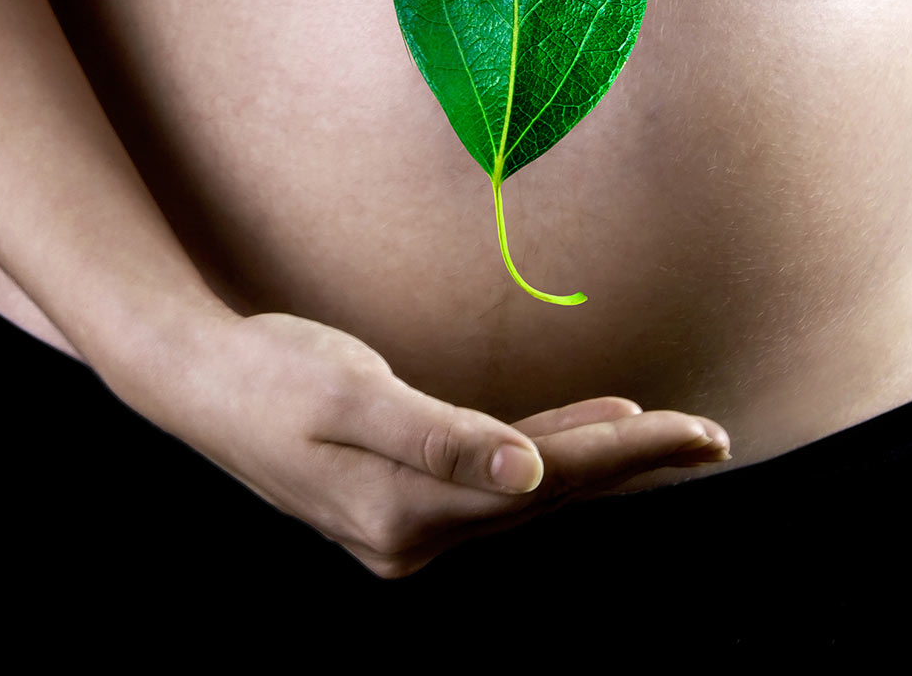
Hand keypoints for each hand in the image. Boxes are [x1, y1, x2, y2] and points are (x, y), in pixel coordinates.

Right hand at [126, 309, 729, 579]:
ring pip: (524, 492)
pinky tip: (578, 435)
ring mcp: (407, 525)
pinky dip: (540, 456)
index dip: (625, 457)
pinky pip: (491, 480)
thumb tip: (527, 477)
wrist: (201, 383)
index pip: (543, 485)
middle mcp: (414, 534)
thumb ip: (439, 438)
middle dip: (630, 465)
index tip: (698, 435)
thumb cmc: (269, 376)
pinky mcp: (401, 499)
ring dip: (592, 462)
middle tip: (711, 439)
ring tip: (663, 434)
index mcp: (405, 511)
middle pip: (546, 497)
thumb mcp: (347, 396)